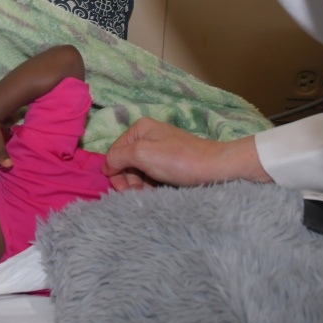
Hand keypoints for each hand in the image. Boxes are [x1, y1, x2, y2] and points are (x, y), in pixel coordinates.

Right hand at [101, 118, 271, 188]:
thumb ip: (118, 156)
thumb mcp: (143, 154)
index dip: (115, 172)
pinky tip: (157, 191)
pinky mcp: (170, 161)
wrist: (216, 168)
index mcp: (140, 128)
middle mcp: (148, 135)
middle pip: (125, 161)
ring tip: (149, 193)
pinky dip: (150, 184)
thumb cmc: (179, 160)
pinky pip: (151, 173)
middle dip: (128, 179)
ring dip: (139, 184)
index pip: (114, 152)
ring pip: (138, 170)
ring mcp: (160, 148)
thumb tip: (106, 166)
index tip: (124, 190)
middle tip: (138, 193)